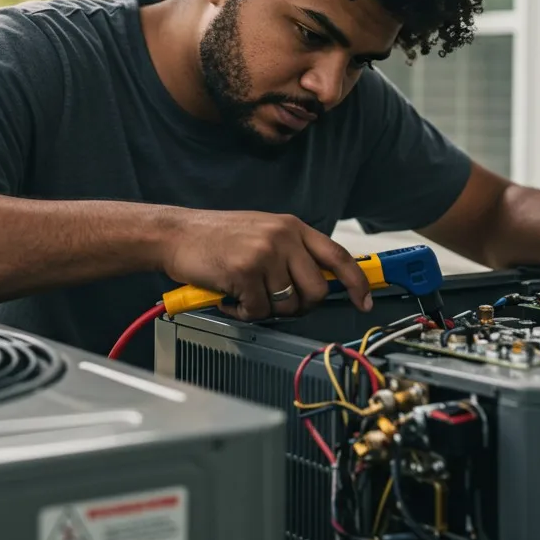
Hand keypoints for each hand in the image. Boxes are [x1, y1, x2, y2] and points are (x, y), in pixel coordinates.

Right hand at [159, 209, 373, 320]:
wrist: (176, 234)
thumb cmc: (217, 237)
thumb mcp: (263, 233)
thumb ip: (292, 252)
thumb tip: (320, 284)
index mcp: (292, 226)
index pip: (338, 255)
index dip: (356, 282)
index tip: (364, 301)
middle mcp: (283, 237)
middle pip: (316, 290)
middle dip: (300, 306)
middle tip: (277, 304)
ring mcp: (265, 253)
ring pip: (288, 304)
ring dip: (267, 310)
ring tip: (245, 296)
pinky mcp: (245, 272)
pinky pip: (260, 311)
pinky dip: (245, 313)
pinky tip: (230, 298)